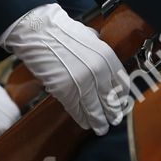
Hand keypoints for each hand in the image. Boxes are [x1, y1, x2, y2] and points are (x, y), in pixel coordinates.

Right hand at [0, 3, 127, 133]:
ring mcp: (82, 83)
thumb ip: (100, 53)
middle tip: (113, 121)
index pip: (121, 85)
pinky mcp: (65, 91)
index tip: (121, 105)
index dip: (121, 99)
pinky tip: (84, 123)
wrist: (39, 32)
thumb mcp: (90, 38)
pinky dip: (81, 119)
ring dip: (99, 122)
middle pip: (110, 101)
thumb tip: (105, 63)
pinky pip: (76, 110)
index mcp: (107, 57)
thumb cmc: (61, 32)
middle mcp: (98, 72)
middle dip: (112, 114)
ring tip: (101, 128)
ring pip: (95, 110)